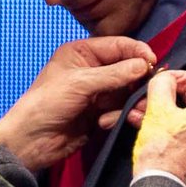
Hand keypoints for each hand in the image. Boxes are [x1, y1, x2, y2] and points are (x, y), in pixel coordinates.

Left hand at [0, 36, 154, 169]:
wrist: (31, 141)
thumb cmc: (48, 104)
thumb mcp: (80, 83)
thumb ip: (115, 74)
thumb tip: (145, 65)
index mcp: (82, 52)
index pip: (118, 45)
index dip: (137, 52)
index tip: (154, 63)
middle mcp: (92, 69)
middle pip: (127, 68)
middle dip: (137, 80)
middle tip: (147, 92)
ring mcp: (97, 92)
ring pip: (127, 91)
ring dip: (129, 102)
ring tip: (131, 111)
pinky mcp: (100, 113)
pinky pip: (120, 110)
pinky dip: (117, 116)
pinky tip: (103, 124)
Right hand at [133, 70, 185, 186]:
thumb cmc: (160, 152)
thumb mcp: (157, 109)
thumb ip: (162, 85)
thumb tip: (165, 79)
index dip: (185, 78)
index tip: (166, 79)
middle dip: (169, 96)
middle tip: (151, 96)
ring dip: (165, 113)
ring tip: (141, 114)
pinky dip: (170, 129)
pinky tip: (148, 129)